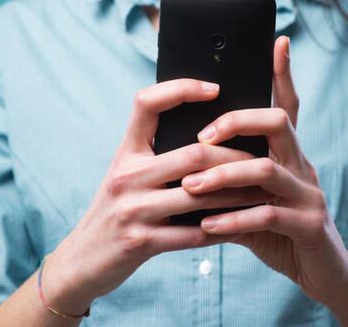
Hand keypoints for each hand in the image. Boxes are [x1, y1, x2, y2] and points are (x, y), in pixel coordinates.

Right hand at [43, 78, 274, 313]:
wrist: (82, 260)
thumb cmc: (117, 210)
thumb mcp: (127, 174)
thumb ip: (157, 154)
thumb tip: (209, 133)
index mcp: (126, 152)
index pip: (147, 103)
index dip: (181, 89)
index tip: (214, 88)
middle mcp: (127, 175)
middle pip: (192, 153)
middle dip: (234, 157)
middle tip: (264, 158)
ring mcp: (133, 209)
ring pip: (200, 194)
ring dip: (238, 194)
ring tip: (264, 190)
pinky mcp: (141, 242)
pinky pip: (194, 233)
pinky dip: (224, 228)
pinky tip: (244, 225)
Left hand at [182, 36, 347, 306]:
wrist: (322, 275)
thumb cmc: (278, 232)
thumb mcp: (252, 199)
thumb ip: (228, 180)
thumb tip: (182, 165)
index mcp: (288, 155)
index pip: (286, 105)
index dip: (283, 73)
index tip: (277, 41)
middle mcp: (302, 166)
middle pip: (277, 123)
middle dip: (236, 121)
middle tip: (200, 137)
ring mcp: (310, 195)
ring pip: (267, 170)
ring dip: (224, 175)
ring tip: (190, 187)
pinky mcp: (310, 227)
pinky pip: (269, 216)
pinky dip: (234, 219)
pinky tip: (207, 226)